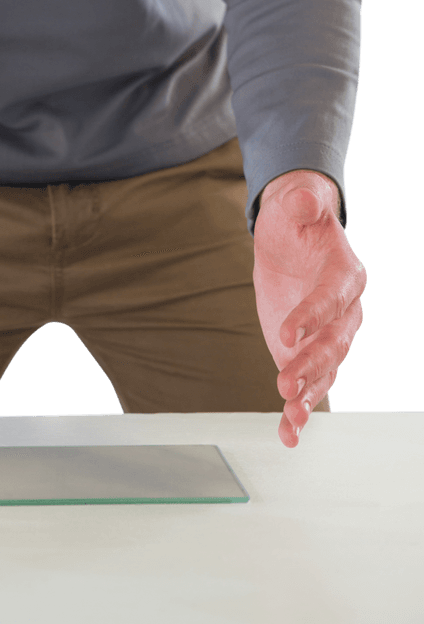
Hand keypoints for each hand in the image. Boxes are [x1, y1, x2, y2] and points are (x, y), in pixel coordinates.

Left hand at [253, 170, 365, 447]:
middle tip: (285, 383)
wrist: (292, 237)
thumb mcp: (297, 206)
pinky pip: (306, 384)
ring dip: (308, 394)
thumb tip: (301, 196)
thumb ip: (302, 204)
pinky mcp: (305, 352)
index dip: (312, 316)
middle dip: (311, 365)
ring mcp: (325, 336)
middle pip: (332, 343)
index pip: (331, 299)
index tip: (287, 333)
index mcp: (345, 276)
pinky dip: (298, 410)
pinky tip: (287, 435)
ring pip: (323, 371)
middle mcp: (343, 312)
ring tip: (291, 416)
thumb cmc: (297, 220)